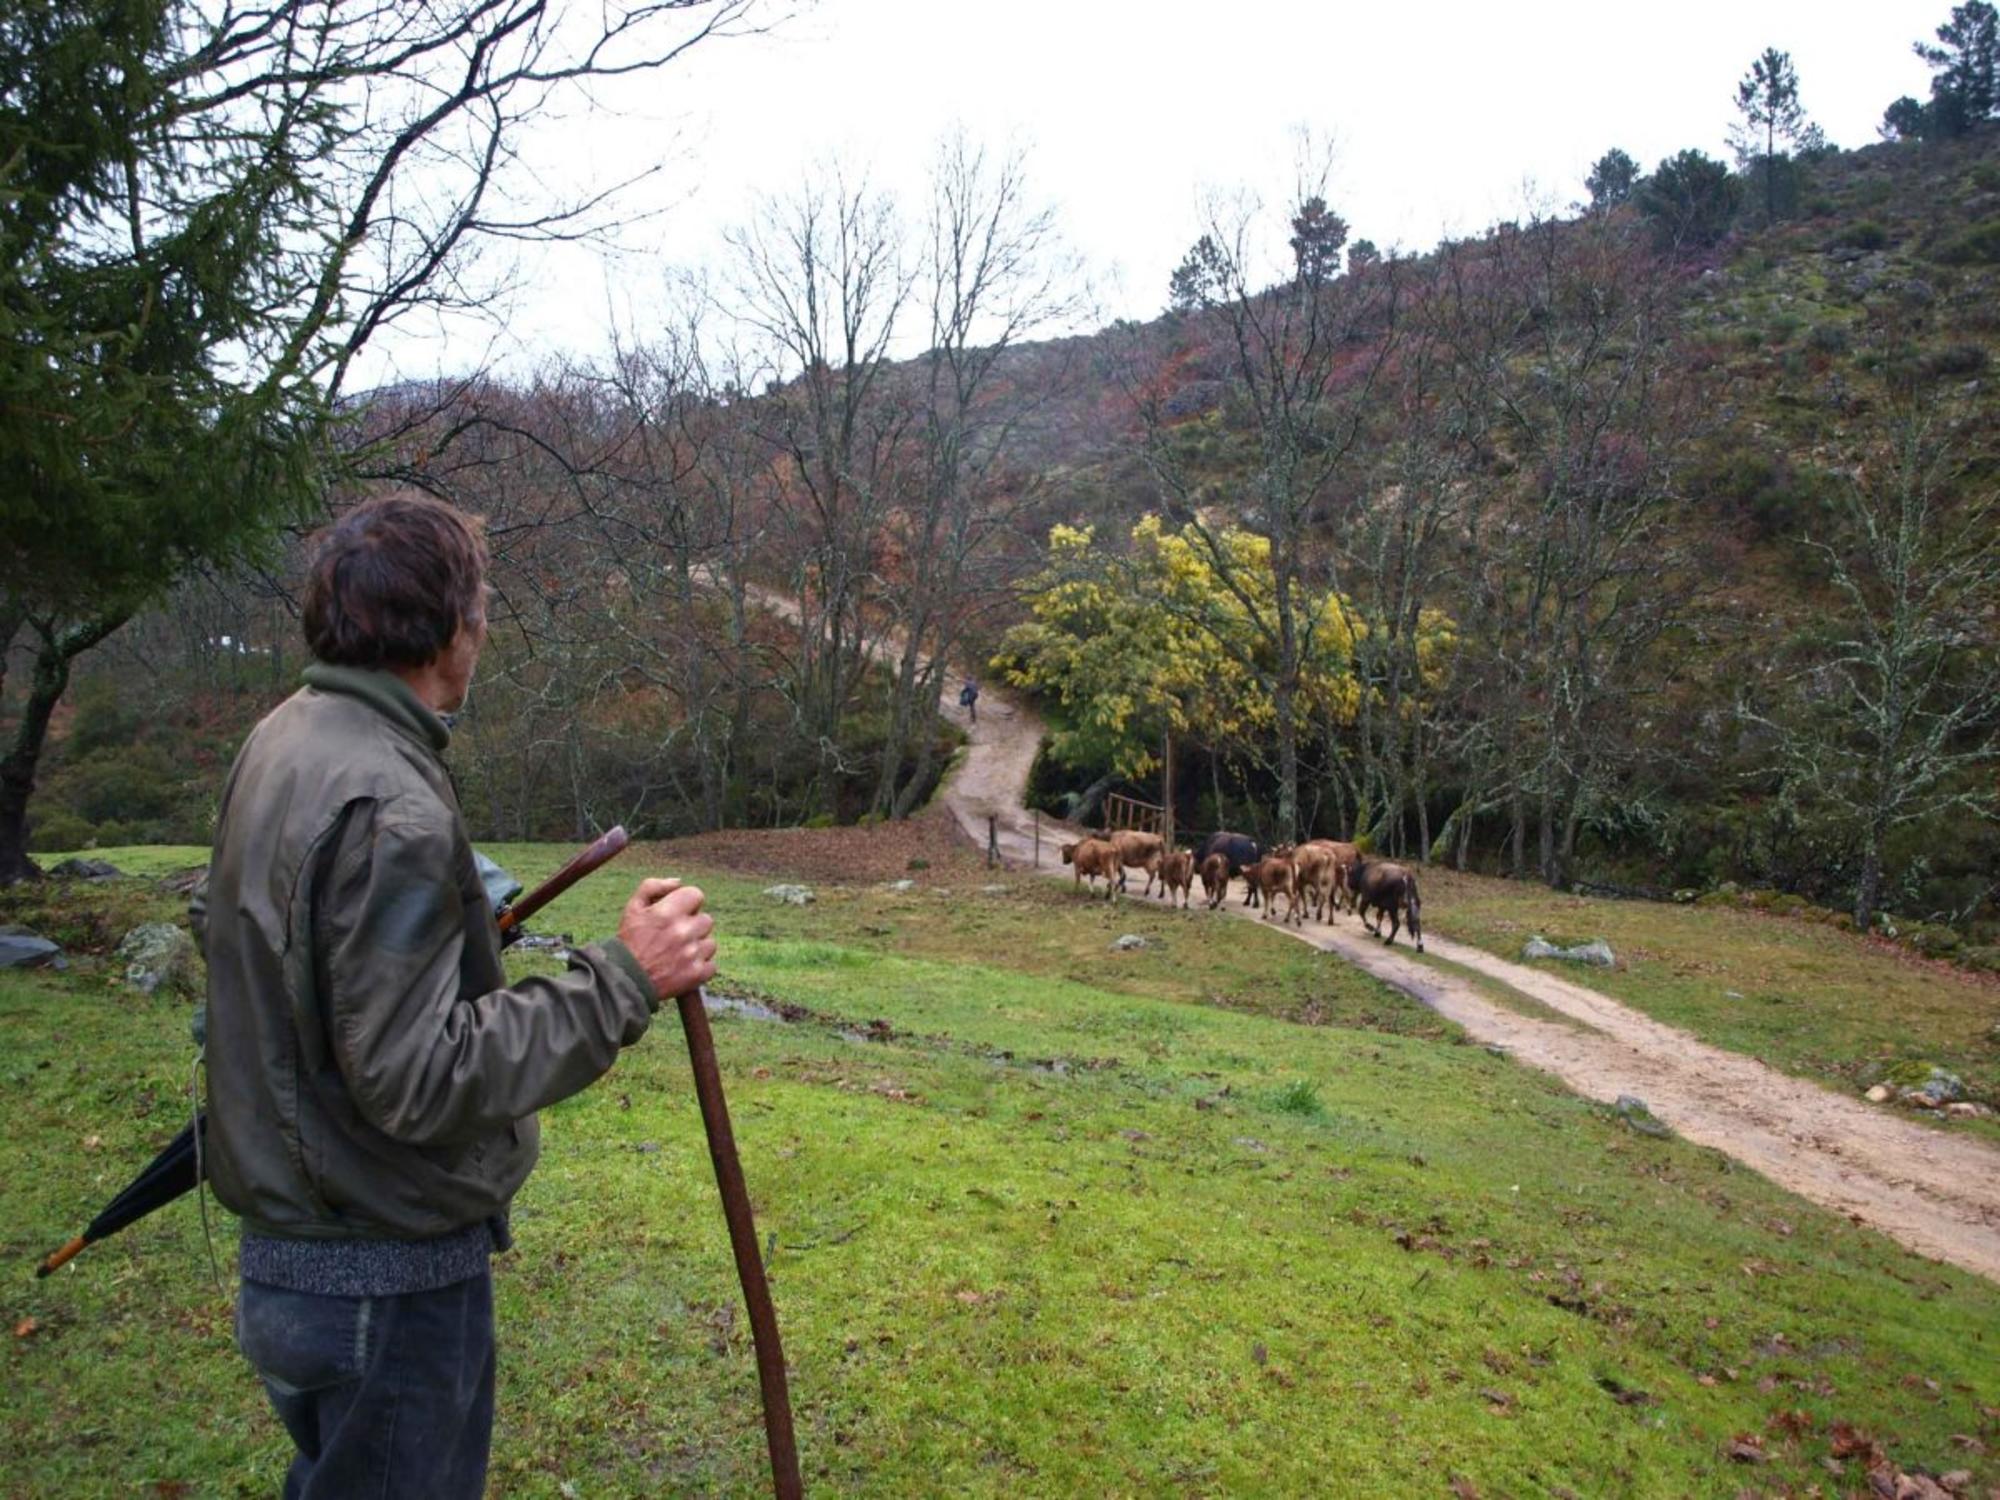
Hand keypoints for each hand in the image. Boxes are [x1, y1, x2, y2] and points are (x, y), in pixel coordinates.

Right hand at [618, 878, 716, 999]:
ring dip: (698, 946)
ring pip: (710, 943)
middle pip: (706, 920)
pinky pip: (712, 965)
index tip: (679, 912)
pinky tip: (684, 966)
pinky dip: (701, 966)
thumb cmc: (629, 942)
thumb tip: (678, 882)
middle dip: (693, 925)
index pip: (696, 895)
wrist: (625, 981)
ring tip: (678, 952)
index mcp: (667, 913)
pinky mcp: (696, 974)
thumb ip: (653, 887)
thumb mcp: (633, 908)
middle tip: (676, 935)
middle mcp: (683, 932)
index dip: (688, 902)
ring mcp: (692, 954)